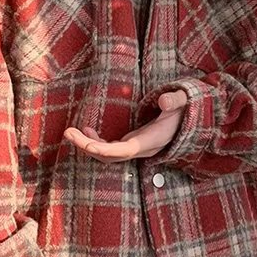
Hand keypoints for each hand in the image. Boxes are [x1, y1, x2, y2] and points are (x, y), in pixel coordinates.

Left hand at [63, 89, 187, 161]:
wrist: (189, 122)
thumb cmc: (185, 110)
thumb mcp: (184, 102)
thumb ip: (175, 100)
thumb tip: (163, 100)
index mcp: (151, 139)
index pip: (126, 150)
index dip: (106, 150)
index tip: (88, 146)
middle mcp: (141, 148)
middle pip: (110, 156)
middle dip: (87, 147)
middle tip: (68, 133)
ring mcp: (134, 147)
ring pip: (107, 155)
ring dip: (86, 146)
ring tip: (70, 132)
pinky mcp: (131, 144)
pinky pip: (110, 150)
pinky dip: (95, 142)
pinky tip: (86, 131)